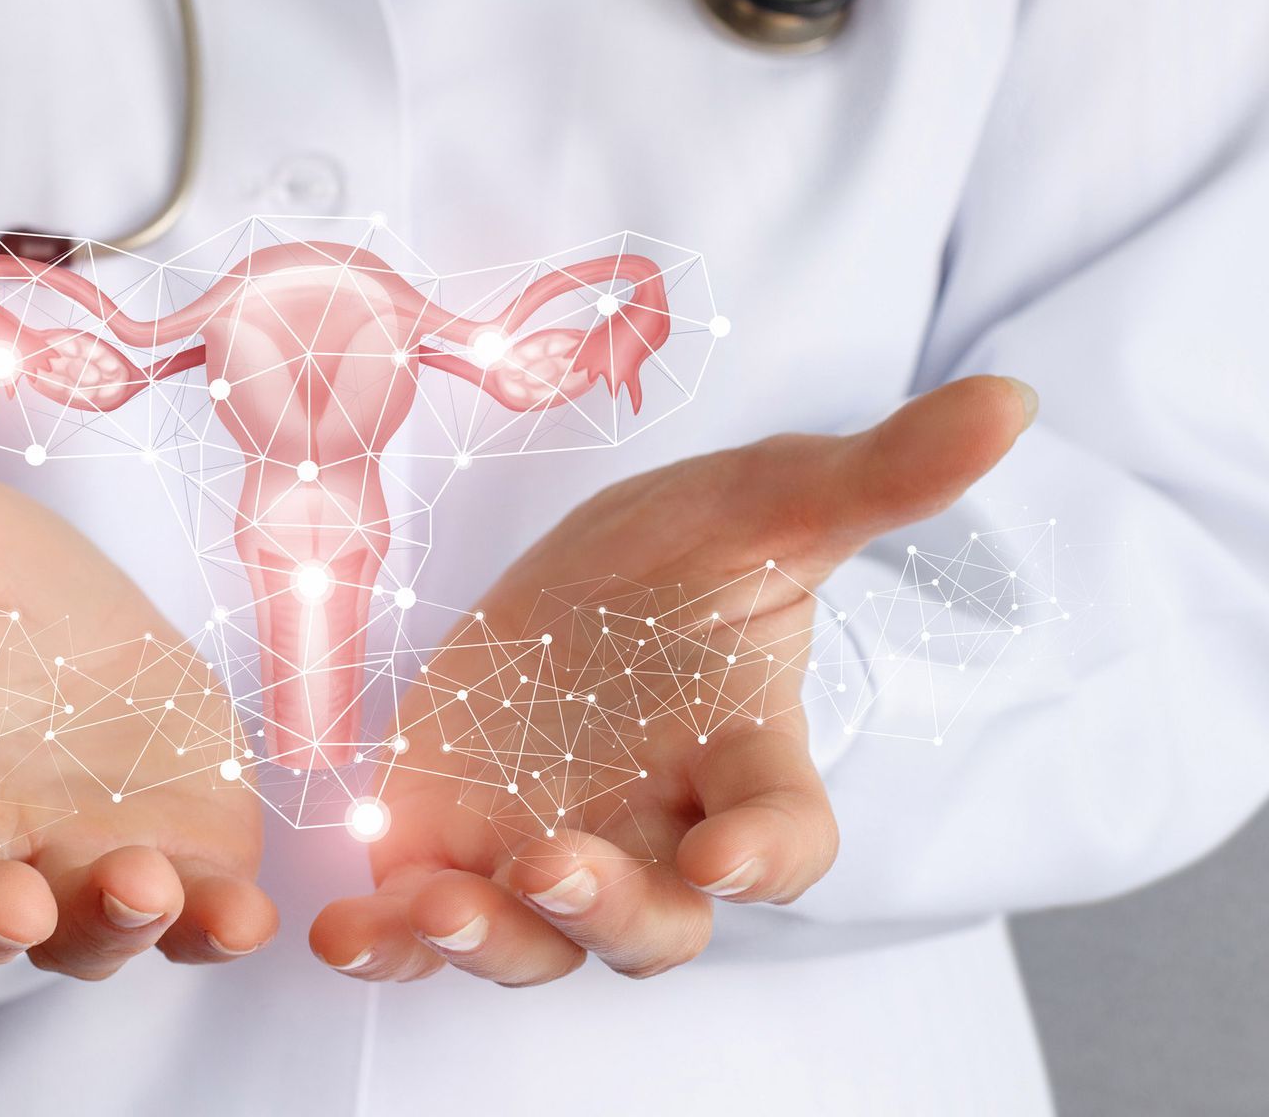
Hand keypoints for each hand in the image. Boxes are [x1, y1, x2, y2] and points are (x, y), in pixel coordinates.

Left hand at [309, 376, 1036, 983]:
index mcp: (744, 763)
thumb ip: (876, 478)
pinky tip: (338, 933)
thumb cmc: (688, 560)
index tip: (735, 849)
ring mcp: (550, 850)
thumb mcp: (770, 504)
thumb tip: (1006, 405)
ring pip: (537, 938)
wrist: (577, 591)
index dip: (771, 855)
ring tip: (427, 908)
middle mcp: (654, 833)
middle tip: (553, 865)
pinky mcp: (457, 848)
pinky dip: (388, 940)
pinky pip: (426, 922)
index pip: (787, 836)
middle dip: (609, 907)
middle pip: (656, 920)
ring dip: (486, 937)